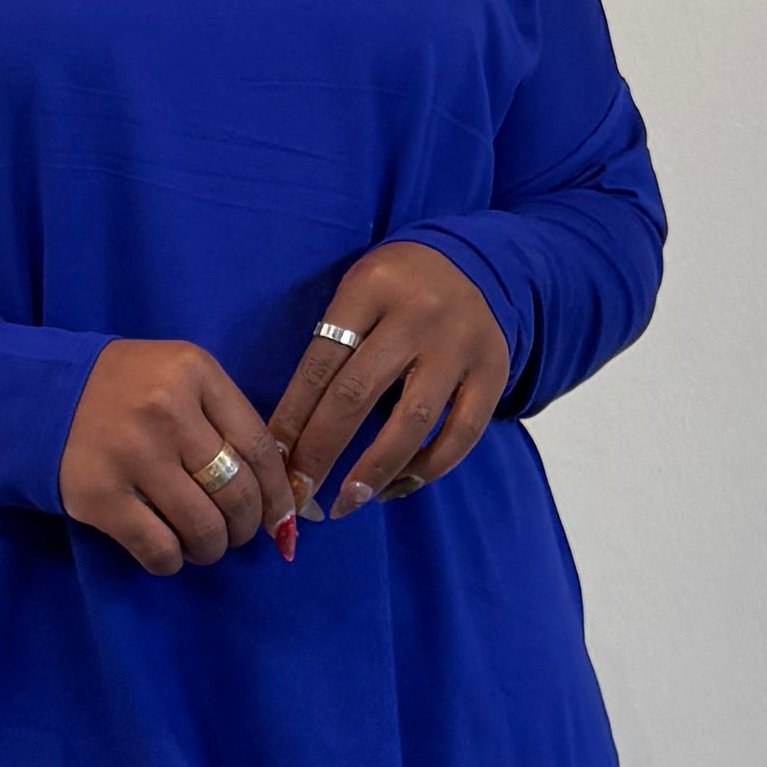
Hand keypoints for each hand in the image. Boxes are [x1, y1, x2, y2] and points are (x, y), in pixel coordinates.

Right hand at [58, 339, 301, 573]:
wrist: (39, 398)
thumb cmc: (125, 390)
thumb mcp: (179, 378)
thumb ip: (225, 417)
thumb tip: (276, 490)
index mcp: (193, 372)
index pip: (259, 445)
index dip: (277, 492)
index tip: (280, 518)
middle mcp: (166, 410)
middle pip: (236, 491)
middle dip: (245, 526)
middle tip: (235, 533)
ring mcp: (132, 455)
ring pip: (203, 527)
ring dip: (212, 548)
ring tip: (203, 545)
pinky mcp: (102, 497)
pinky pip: (159, 549)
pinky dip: (173, 561)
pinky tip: (169, 553)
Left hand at [269, 241, 512, 515]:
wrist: (475, 263)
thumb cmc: (396, 291)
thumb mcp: (356, 294)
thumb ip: (330, 350)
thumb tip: (288, 437)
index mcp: (369, 289)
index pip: (320, 364)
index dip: (291, 419)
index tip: (272, 463)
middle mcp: (416, 315)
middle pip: (357, 393)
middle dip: (321, 452)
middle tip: (298, 496)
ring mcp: (459, 345)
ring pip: (412, 420)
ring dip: (375, 470)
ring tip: (346, 503)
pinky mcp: (493, 371)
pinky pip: (461, 434)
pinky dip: (427, 468)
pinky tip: (396, 486)